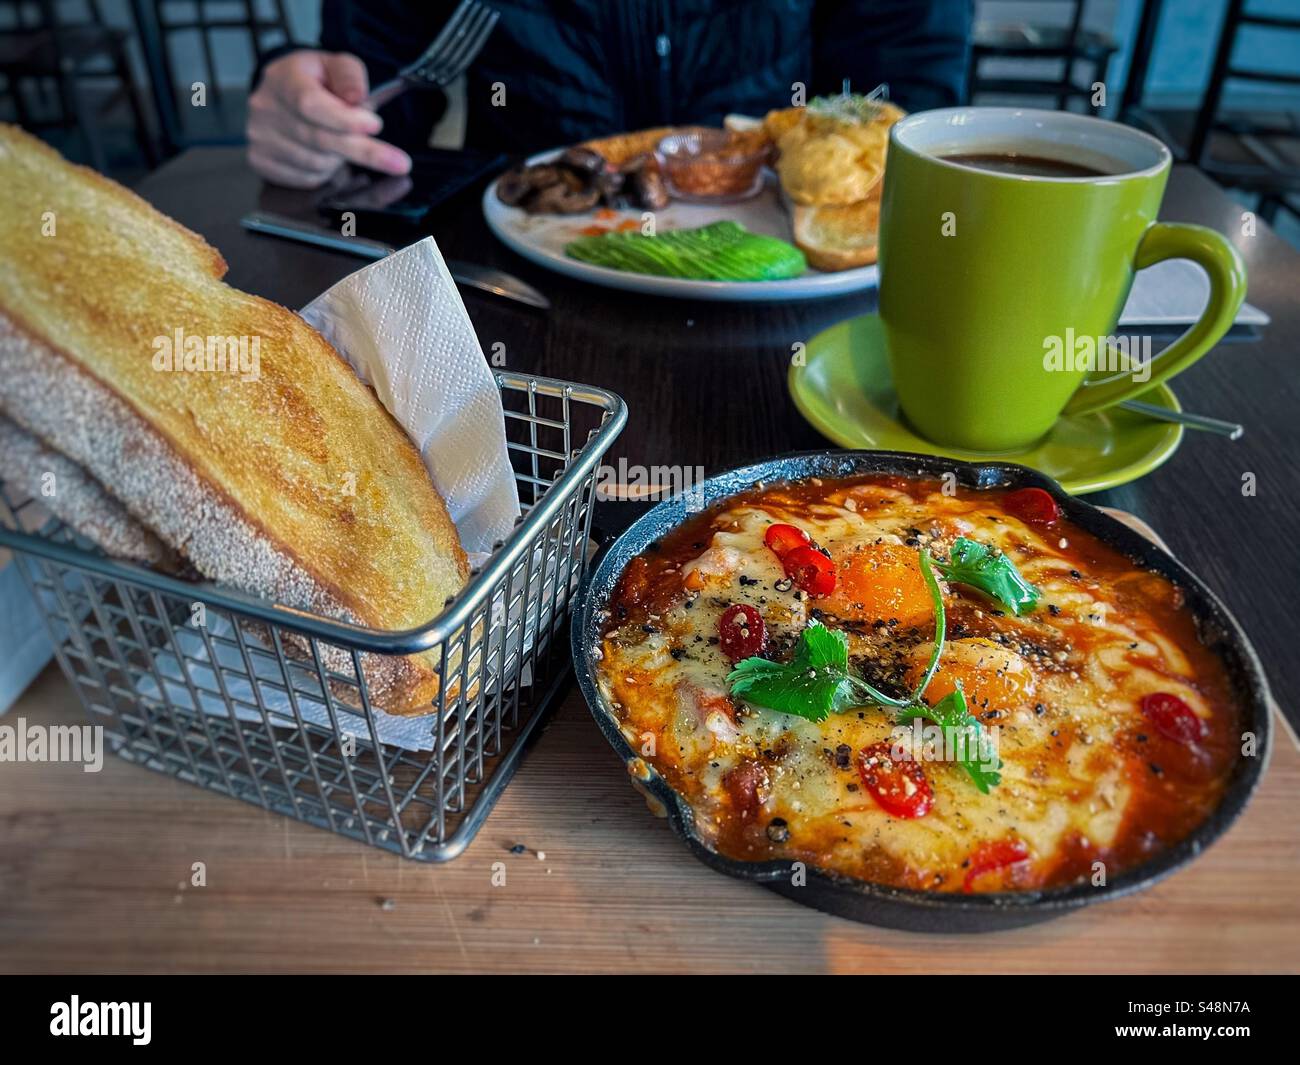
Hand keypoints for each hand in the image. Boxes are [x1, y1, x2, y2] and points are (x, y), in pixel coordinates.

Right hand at [246, 51, 411, 187]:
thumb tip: (358, 100)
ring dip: (341, 159)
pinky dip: (326, 173)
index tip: (375, 126)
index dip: (345, 120)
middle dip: (363, 152)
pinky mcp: (262, 161)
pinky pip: (306, 179)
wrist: (282, 92)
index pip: (311, 104)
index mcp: (283, 79)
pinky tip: (328, 156)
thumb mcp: (336, 65)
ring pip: (316, 164)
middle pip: (319, 139)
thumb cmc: (315, 80)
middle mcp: (266, 109)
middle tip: (399, 163)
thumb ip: (350, 77)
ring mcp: (260, 138)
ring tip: (344, 142)